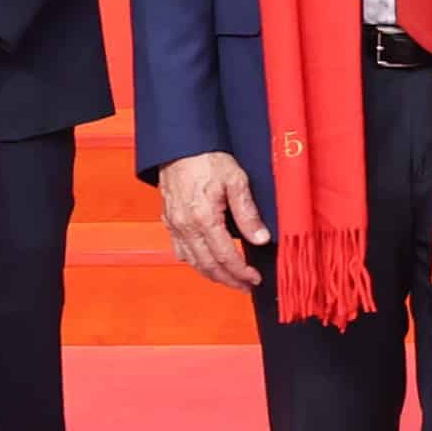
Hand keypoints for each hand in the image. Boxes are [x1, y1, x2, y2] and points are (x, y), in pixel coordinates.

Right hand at [156, 151, 270, 289]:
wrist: (179, 144)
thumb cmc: (207, 157)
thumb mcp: (236, 180)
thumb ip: (248, 213)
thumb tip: (261, 238)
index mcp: (204, 219)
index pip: (226, 257)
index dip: (242, 272)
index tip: (255, 278)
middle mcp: (186, 227)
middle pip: (208, 266)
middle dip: (229, 280)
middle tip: (245, 286)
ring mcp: (175, 225)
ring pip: (193, 262)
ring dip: (212, 275)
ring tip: (230, 279)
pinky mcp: (170, 221)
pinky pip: (180, 250)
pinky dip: (195, 262)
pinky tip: (206, 263)